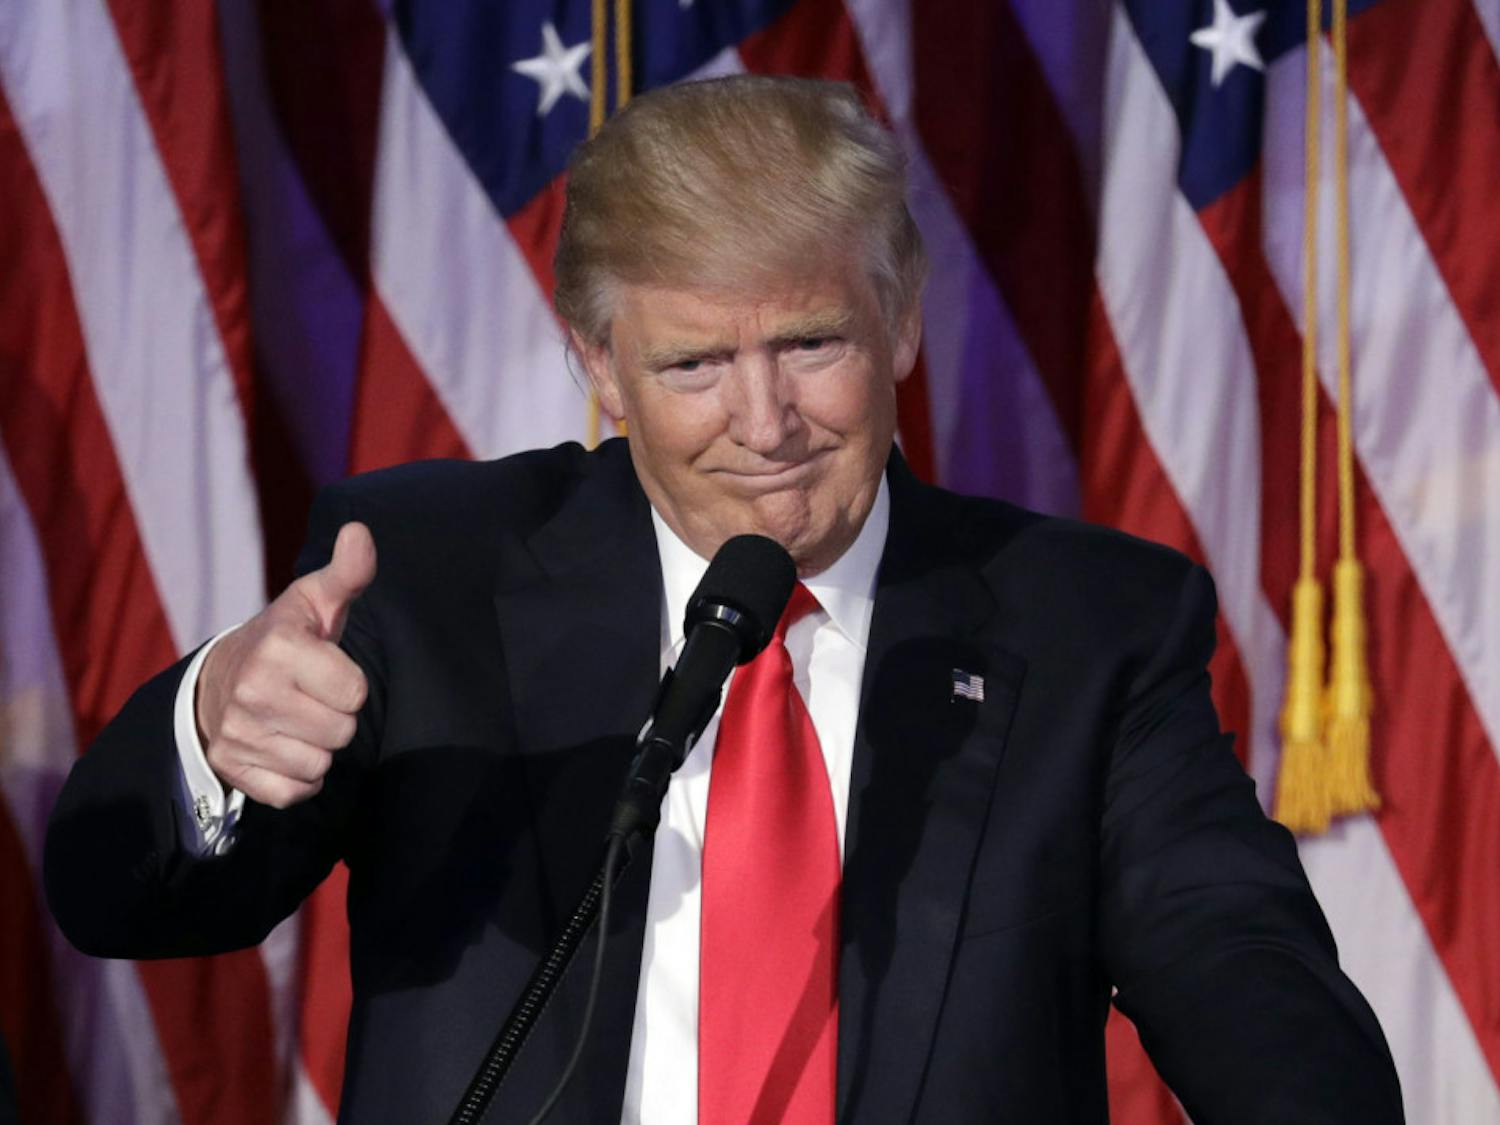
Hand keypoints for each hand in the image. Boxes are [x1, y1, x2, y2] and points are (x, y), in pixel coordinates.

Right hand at [196, 521, 375, 807]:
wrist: (217, 678)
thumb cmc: (286, 638)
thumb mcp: (314, 600)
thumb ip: (347, 573)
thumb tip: (361, 532)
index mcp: (278, 648)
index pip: (354, 693)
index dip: (349, 683)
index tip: (326, 669)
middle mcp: (251, 692)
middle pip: (341, 732)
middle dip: (336, 717)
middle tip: (313, 697)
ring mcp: (237, 734)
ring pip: (319, 765)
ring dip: (318, 747)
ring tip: (297, 719)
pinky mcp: (232, 767)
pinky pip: (292, 792)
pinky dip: (297, 777)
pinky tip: (284, 747)